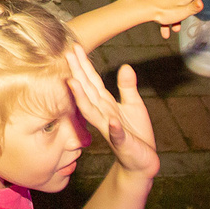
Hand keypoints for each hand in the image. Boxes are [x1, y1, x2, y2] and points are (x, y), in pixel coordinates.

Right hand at [64, 44, 157, 177]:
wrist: (142, 161)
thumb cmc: (135, 133)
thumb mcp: (133, 105)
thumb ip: (127, 87)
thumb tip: (125, 65)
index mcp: (106, 103)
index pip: (92, 81)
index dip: (84, 64)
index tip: (74, 47)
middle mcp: (103, 114)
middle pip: (87, 91)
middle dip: (77, 73)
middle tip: (67, 54)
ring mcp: (110, 129)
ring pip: (92, 112)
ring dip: (82, 98)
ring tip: (73, 82)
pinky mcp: (122, 143)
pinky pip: (117, 136)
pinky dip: (114, 129)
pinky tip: (112, 122)